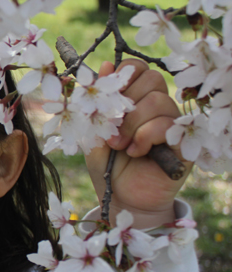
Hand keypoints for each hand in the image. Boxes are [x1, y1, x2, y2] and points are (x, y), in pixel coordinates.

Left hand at [85, 59, 191, 228]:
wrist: (121, 199)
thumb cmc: (107, 166)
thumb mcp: (93, 133)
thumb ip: (98, 103)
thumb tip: (105, 66)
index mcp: (135, 99)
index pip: (136, 68)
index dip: (121, 78)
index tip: (106, 101)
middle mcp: (158, 108)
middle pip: (151, 79)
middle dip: (125, 104)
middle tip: (111, 130)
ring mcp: (173, 124)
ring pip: (158, 101)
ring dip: (132, 125)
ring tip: (120, 146)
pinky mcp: (184, 143)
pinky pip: (168, 124)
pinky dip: (145, 136)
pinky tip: (136, 153)